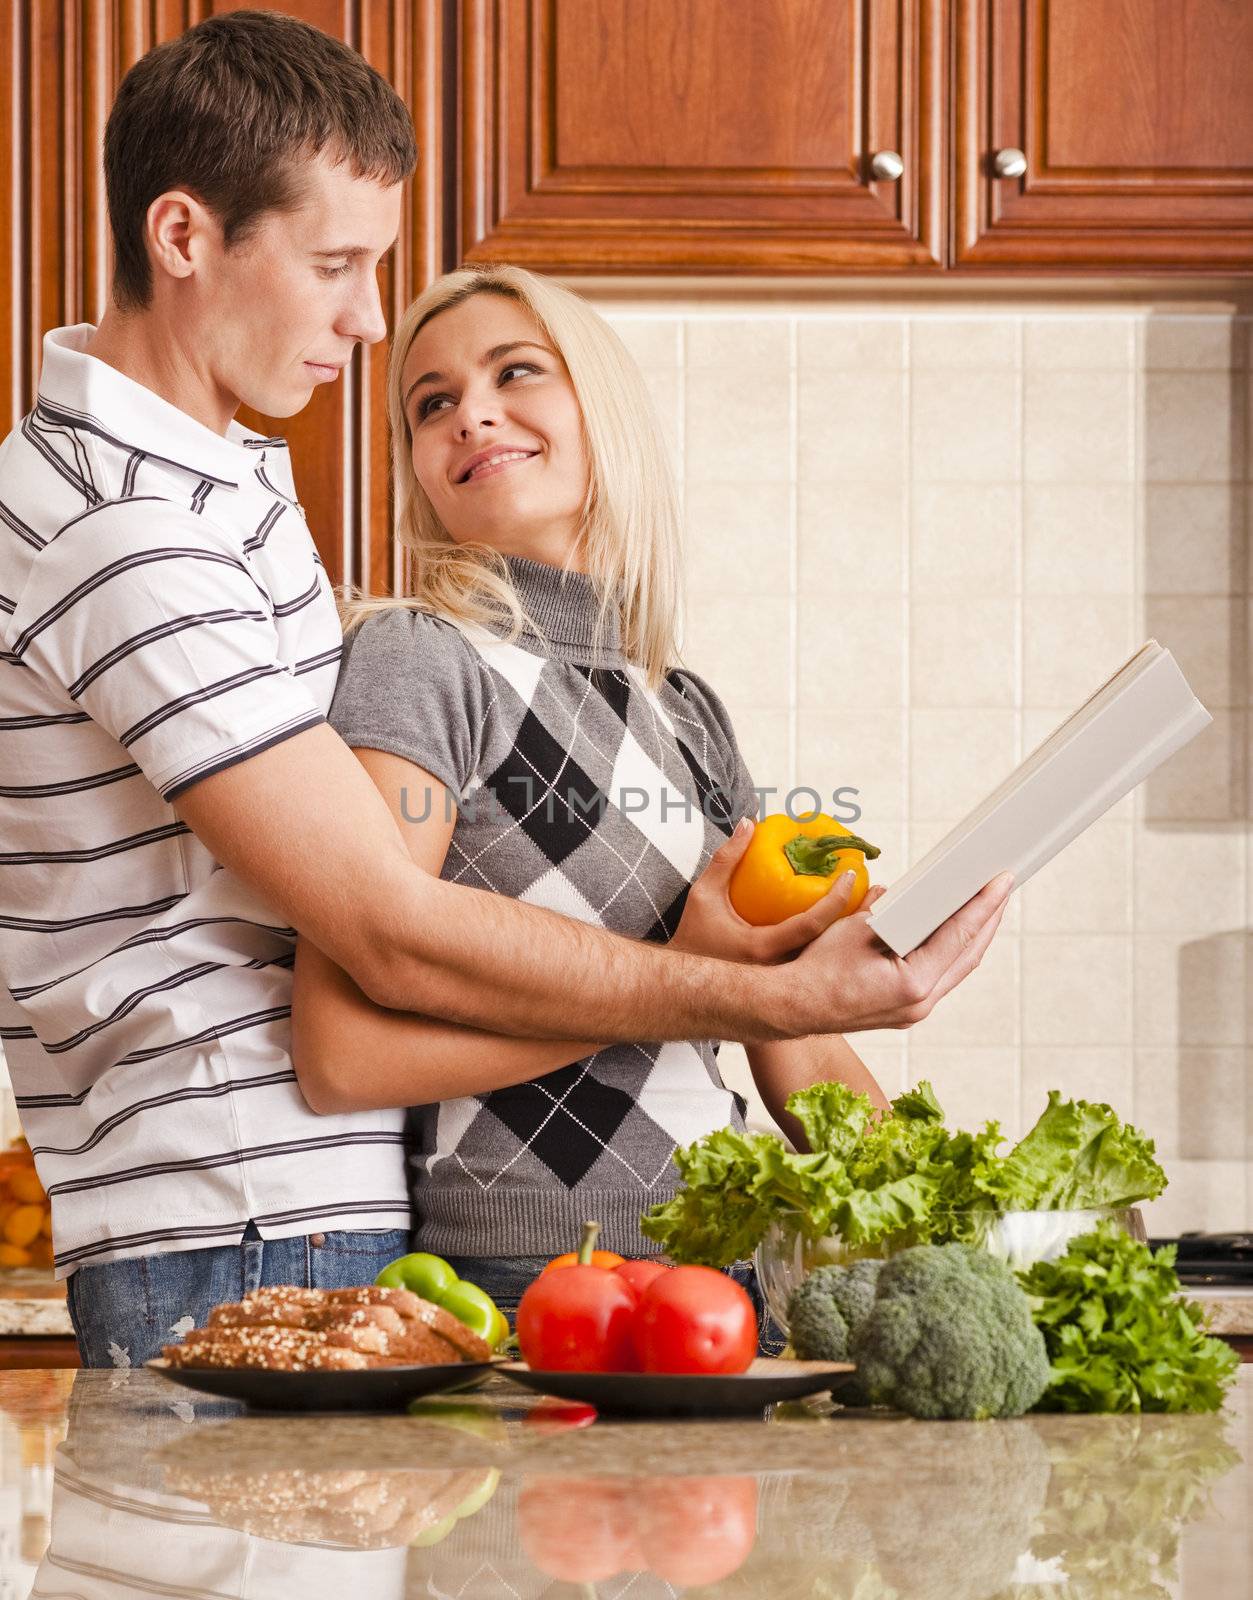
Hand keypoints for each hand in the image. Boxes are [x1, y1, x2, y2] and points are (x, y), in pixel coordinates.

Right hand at [671, 819, 884, 964]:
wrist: (689, 986)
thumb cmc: (693, 939)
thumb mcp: (704, 895)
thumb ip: (726, 858)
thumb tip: (749, 824)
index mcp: (762, 949)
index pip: (810, 925)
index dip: (835, 900)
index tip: (851, 875)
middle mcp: (780, 970)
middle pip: (832, 945)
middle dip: (858, 919)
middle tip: (877, 891)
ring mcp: (787, 981)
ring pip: (830, 957)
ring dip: (854, 934)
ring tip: (874, 905)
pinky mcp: (789, 985)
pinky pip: (821, 961)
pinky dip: (838, 944)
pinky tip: (852, 925)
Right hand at [772, 871, 1013, 1039]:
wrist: (792, 1007)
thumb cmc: (816, 970)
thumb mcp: (855, 928)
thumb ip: (889, 910)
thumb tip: (907, 894)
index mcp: (913, 983)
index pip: (960, 936)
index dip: (984, 905)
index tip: (1002, 882)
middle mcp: (922, 1002)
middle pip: (969, 955)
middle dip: (989, 919)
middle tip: (1003, 888)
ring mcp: (916, 1010)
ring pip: (958, 968)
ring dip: (973, 937)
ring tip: (986, 907)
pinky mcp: (907, 1009)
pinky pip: (940, 976)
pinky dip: (951, 952)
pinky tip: (952, 933)